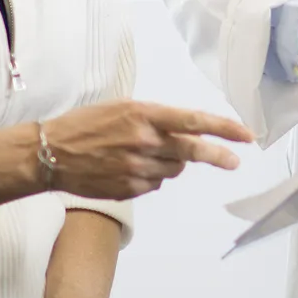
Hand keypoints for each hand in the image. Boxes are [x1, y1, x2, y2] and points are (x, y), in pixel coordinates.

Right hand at [42, 100, 253, 199]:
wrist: (52, 152)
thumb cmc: (84, 124)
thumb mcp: (122, 107)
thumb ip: (155, 119)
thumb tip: (184, 133)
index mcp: (144, 115)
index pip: (194, 121)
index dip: (223, 128)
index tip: (245, 135)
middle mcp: (145, 142)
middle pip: (192, 151)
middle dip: (217, 156)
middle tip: (234, 161)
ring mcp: (138, 169)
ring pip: (174, 170)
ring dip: (171, 163)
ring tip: (145, 153)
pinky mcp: (130, 189)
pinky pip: (155, 184)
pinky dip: (152, 176)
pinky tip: (129, 167)